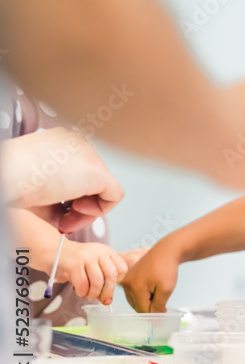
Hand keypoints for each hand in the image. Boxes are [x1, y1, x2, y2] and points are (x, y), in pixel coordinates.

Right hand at [1, 128, 123, 232]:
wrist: (4, 175)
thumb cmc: (11, 181)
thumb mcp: (37, 186)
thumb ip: (57, 193)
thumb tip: (67, 212)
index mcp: (61, 143)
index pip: (77, 170)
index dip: (69, 196)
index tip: (57, 210)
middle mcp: (77, 143)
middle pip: (90, 179)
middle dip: (77, 204)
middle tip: (63, 221)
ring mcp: (89, 154)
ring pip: (102, 188)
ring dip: (86, 210)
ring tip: (65, 218)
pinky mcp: (97, 171)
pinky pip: (114, 196)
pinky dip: (98, 211)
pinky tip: (75, 212)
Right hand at [52, 241, 128, 304]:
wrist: (51, 251)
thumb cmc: (73, 263)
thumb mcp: (92, 267)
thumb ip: (102, 280)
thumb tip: (108, 301)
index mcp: (106, 251)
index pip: (122, 268)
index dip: (117, 282)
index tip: (108, 287)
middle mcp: (98, 252)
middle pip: (112, 275)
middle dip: (107, 291)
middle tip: (100, 298)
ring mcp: (86, 257)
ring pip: (98, 281)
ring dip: (93, 294)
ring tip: (87, 295)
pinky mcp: (73, 264)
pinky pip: (83, 284)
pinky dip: (82, 292)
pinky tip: (78, 291)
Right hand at [121, 240, 182, 312]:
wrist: (166, 250)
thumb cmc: (167, 269)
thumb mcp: (166, 290)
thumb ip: (158, 307)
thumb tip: (155, 322)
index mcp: (134, 288)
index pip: (142, 311)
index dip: (155, 314)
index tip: (164, 312)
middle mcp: (126, 285)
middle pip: (137, 306)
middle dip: (150, 306)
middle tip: (162, 298)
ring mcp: (125, 280)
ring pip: (134, 300)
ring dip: (146, 301)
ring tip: (157, 290)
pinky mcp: (127, 277)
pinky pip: (133, 292)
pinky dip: (142, 294)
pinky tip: (152, 287)